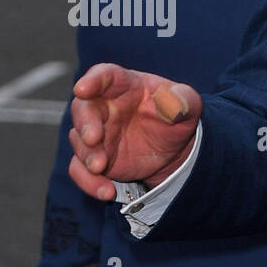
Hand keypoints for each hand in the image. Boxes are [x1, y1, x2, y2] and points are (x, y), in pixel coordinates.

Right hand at [67, 64, 201, 200]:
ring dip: (87, 155)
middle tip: (93, 138)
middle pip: (83, 109)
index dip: (93, 80)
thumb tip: (174, 103)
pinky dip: (88, 181)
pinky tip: (106, 191)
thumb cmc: (176, 114)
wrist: (175, 147)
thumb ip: (183, 101)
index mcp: (125, 86)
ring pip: (79, 142)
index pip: (105, 76)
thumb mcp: (188, 105)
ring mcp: (97, 133)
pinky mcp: (95, 158)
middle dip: (84, 124)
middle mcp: (104, 107)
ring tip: (101, 168)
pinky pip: (81, 169)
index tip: (82, 88)